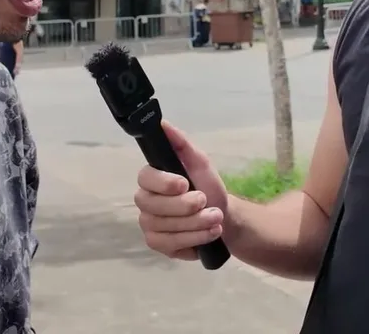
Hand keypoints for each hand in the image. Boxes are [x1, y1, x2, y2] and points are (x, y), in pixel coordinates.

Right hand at [134, 121, 227, 260]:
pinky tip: (209, 233)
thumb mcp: (200, 163)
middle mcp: (145, 201)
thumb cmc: (208, 186)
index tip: (185, 183)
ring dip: (195, 223)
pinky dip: (194, 238)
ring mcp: (149, 224)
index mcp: (153, 178)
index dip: (164, 183)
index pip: (145, 178)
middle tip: (207, 202)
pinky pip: (170, 244)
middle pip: (153, 205)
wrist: (223, 217)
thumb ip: (181, 144)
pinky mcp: (158, 244)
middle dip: (185, 207)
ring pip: (164, 227)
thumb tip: (163, 123)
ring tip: (216, 219)